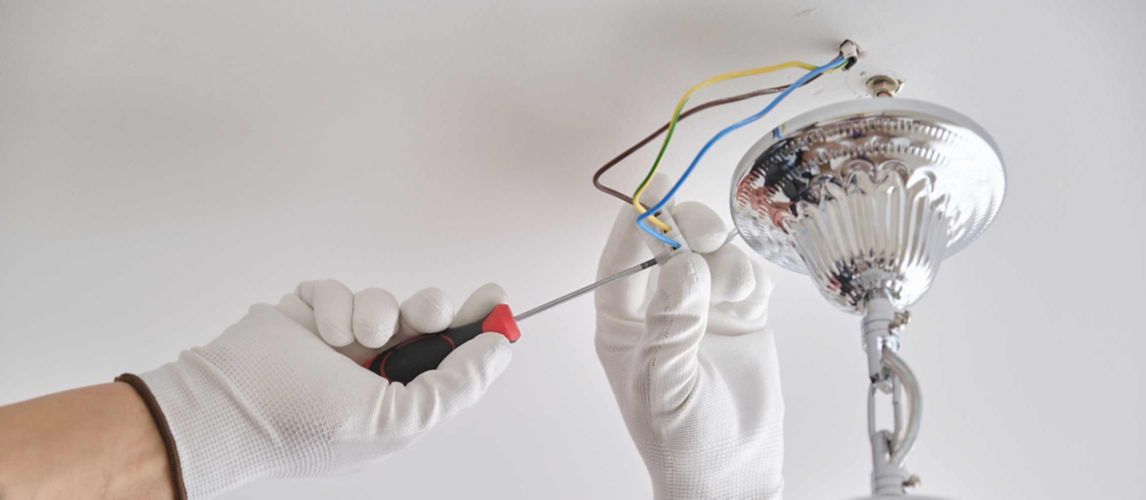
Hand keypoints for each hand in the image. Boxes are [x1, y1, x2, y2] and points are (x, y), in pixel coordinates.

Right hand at [132, 281, 512, 497]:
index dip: (476, 327)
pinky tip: (321, 333)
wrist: (231, 405)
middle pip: (423, 318)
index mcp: (399, 398)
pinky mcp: (309, 312)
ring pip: (382, 300)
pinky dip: (334, 306)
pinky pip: (339, 289)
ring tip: (354, 340)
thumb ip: (455, 386)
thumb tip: (499, 350)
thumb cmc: (309, 426)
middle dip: (431, 310)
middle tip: (426, 315)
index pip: (450, 356)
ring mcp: (339, 339)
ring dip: (375, 314)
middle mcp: (373, 368)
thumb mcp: (399, 420)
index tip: (496, 300)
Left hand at [595, 190, 782, 498]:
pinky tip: (751, 303)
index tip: (657, 188)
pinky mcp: (740, 313)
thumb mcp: (666, 384)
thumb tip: (679, 266)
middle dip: (688, 229)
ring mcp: (701, 307)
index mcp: (624, 322)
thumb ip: (670, 324)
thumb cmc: (681, 439)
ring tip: (735, 295)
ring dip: (725, 259)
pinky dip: (750, 275)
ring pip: (710, 251)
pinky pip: (744, 271)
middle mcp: (660, 306)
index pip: (621, 259)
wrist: (732, 471)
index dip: (636, 220)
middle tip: (707, 238)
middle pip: (668, 242)